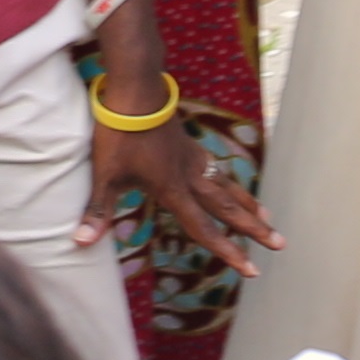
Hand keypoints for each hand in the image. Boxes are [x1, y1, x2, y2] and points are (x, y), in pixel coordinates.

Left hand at [89, 101, 276, 263]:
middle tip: (279, 244)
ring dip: (248, 204)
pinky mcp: (188, 144)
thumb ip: (98, 211)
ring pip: (227, 187)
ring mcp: (192, 158)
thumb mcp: (105, 175)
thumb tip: (80, 242)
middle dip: (254, 229)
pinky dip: (229, 181)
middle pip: (228, 209)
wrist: (134, 91)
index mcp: (173, 189)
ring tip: (268, 217)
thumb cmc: (118, 134)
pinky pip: (216, 168)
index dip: (228, 251)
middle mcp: (190, 177)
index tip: (250, 269)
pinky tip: (230, 184)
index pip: (205, 229)